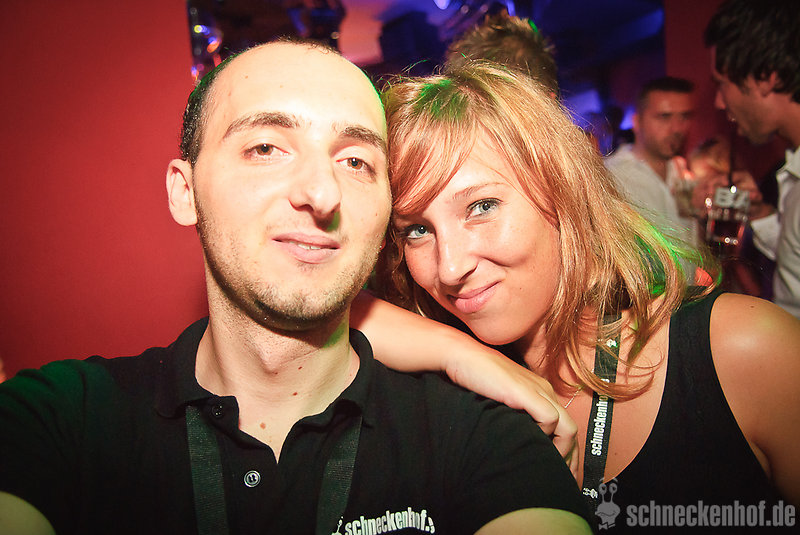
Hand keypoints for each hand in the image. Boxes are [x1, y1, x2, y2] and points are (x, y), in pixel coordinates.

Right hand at [444, 349, 578, 475]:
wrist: (464, 357)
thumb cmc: (476, 378)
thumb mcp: (501, 401)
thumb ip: (514, 417)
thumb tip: (519, 442)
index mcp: (540, 392)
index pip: (564, 426)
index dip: (567, 452)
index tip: (562, 473)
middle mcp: (545, 391)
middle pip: (572, 430)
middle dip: (571, 458)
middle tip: (565, 480)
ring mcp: (538, 391)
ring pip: (567, 428)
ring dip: (562, 452)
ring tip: (550, 468)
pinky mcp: (527, 393)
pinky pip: (550, 420)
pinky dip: (546, 436)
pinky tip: (532, 443)